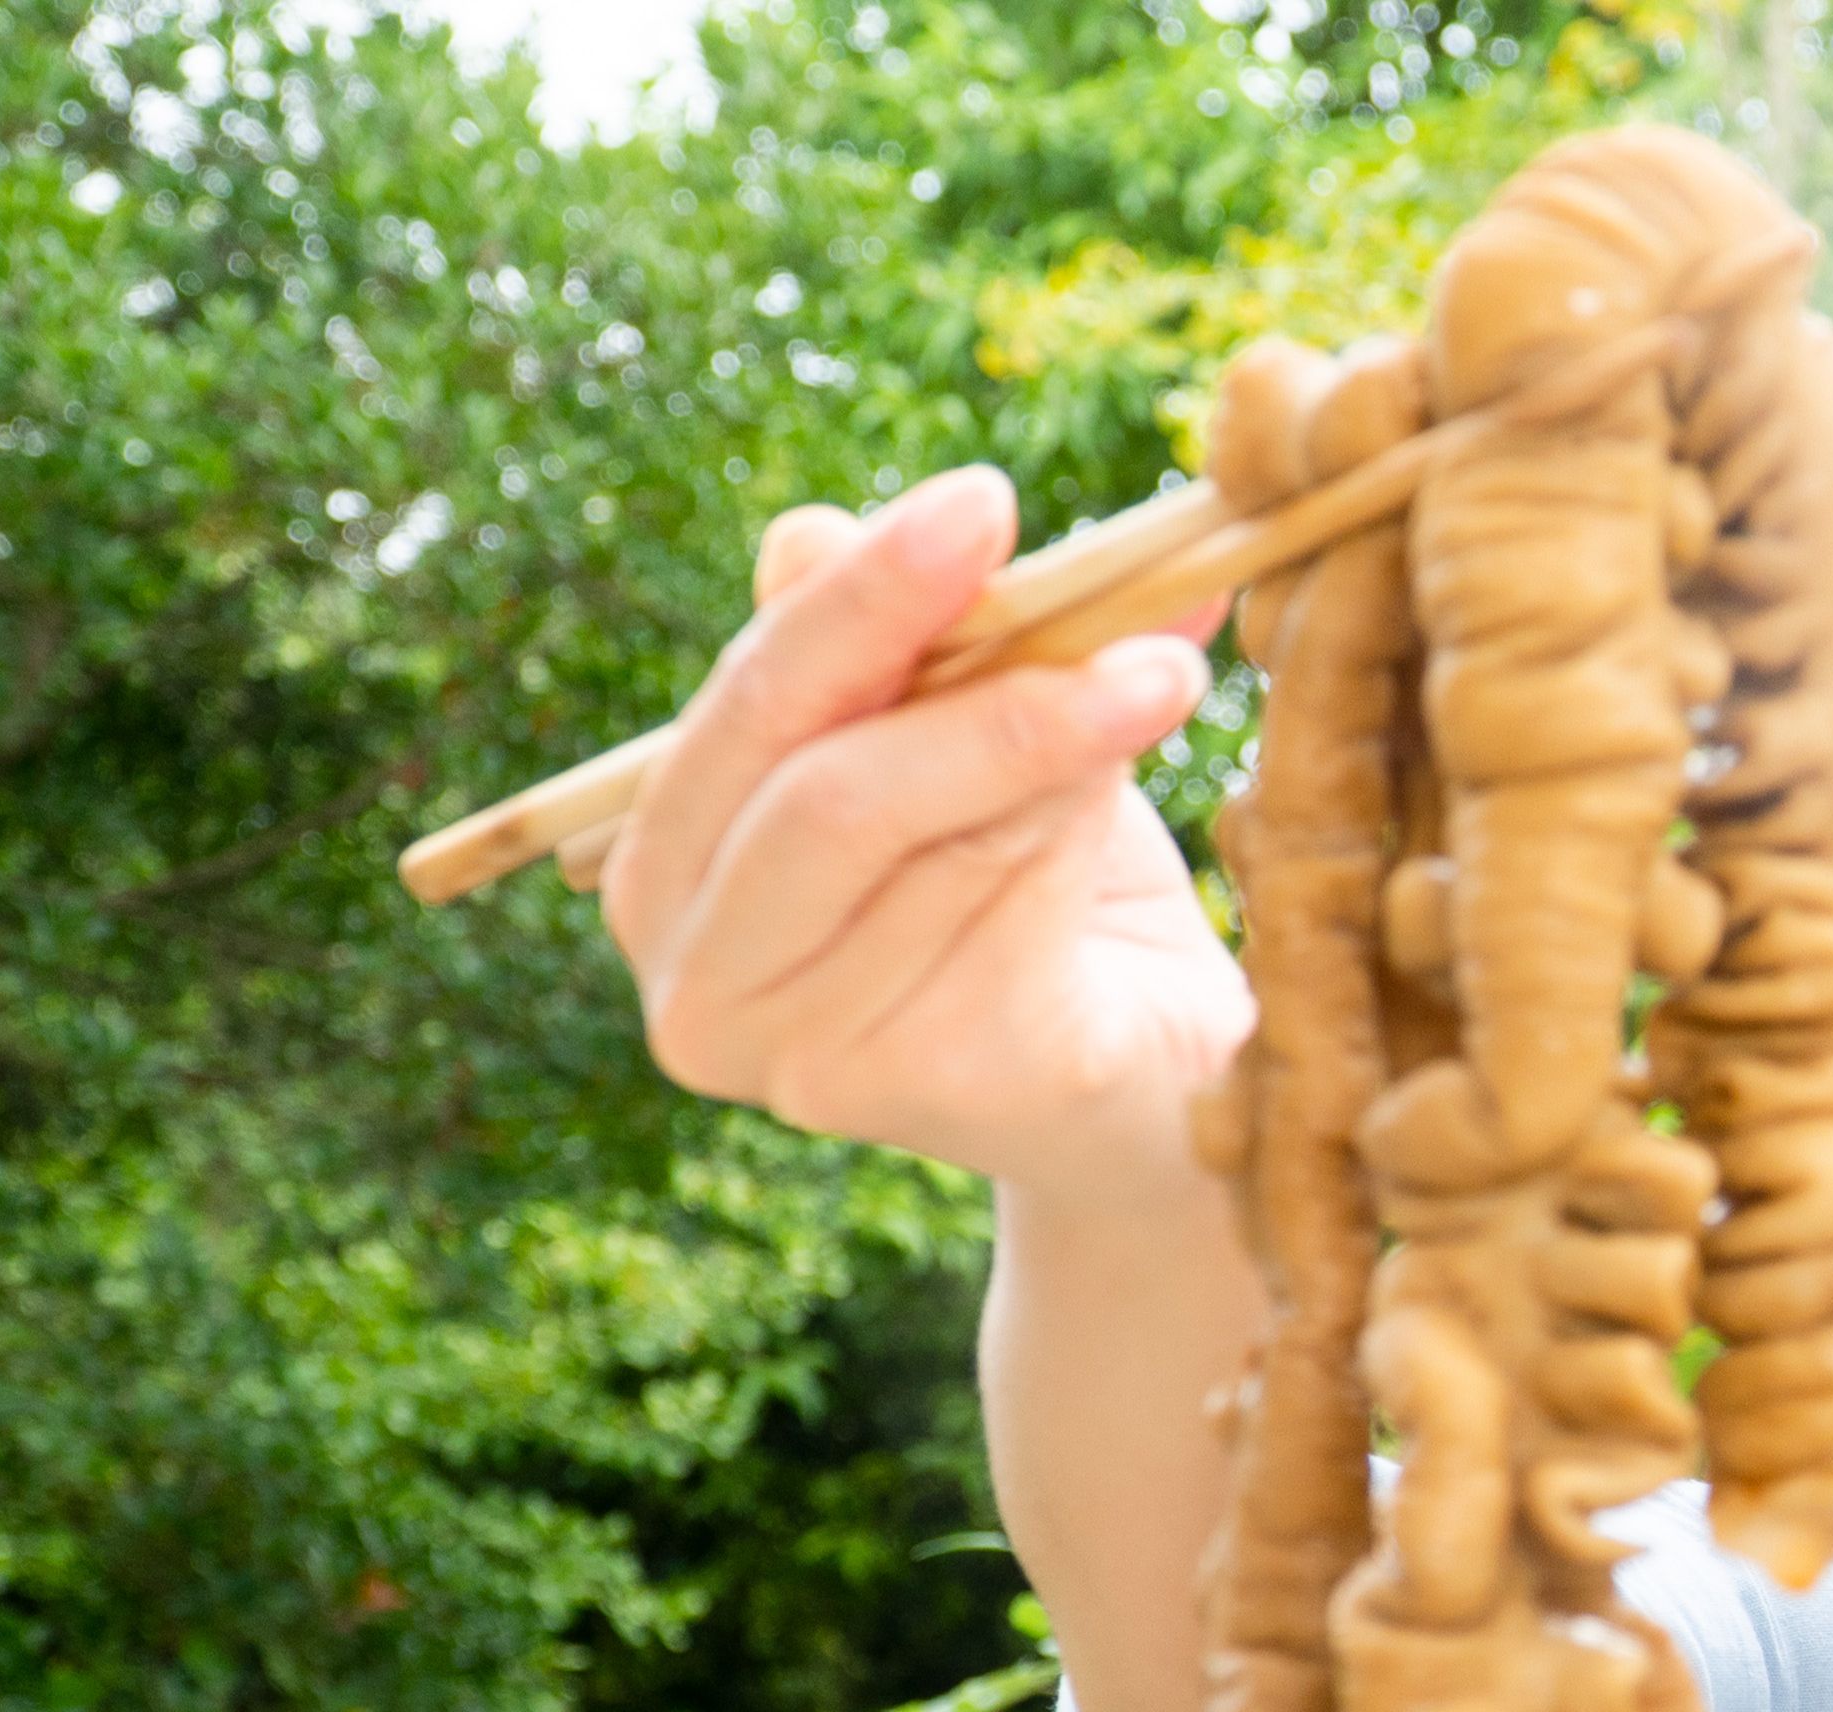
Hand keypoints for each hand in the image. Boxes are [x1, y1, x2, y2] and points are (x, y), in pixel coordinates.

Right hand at [596, 463, 1250, 1213]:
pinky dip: (1078, 835)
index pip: (750, 704)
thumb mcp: (974, 746)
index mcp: (669, 868)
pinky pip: (1002, 918)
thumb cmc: (1042, 899)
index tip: (986, 500)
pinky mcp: (910, 1090)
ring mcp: (793, 1054)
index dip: (865, 597)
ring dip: (1061, 744)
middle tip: (1115, 588)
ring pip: (928, 842)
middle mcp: (696, 978)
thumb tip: (812, 530)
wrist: (1150, 1086)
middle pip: (816, 786)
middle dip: (970, 670)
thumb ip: (901, 650)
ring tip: (1164, 677)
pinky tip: (1138, 798)